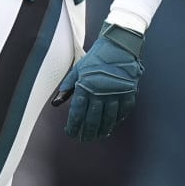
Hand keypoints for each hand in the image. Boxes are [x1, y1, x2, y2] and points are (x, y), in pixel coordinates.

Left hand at [52, 22, 143, 140]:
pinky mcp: (128, 92)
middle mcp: (100, 93)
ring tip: (98, 136)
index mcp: (85, 87)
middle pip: (93, 119)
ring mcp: (116, 94)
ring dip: (102, 129)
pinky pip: (123, 111)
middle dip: (87, 132)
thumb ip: (67, 87)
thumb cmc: (96, 57)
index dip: (73, 126)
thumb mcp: (78, 69)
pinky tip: (113, 124)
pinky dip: (117, 119)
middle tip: (84, 139)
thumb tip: (55, 103)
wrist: (119, 46)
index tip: (71, 133)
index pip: (77, 113)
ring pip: (108, 118)